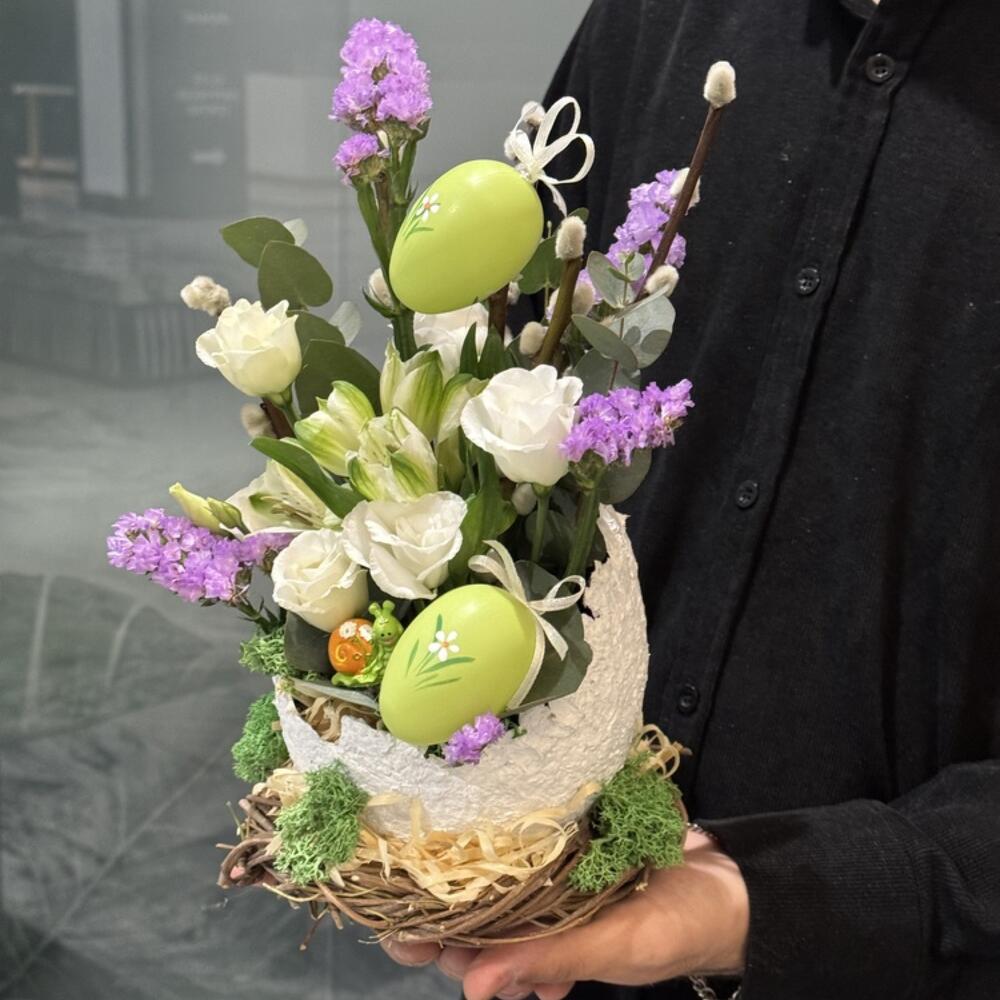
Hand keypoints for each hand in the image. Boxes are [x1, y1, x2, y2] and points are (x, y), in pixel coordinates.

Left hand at [382, 827, 748, 999]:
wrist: (731, 886)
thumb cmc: (676, 926)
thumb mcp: (615, 948)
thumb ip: (549, 960)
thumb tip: (473, 989)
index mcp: (543, 958)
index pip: (471, 955)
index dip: (429, 940)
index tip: (391, 918)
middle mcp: (543, 922)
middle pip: (474, 913)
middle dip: (440, 899)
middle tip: (407, 863)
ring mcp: (556, 883)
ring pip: (497, 879)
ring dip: (473, 866)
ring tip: (440, 837)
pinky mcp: (573, 844)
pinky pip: (534, 843)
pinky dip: (518, 835)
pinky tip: (500, 816)